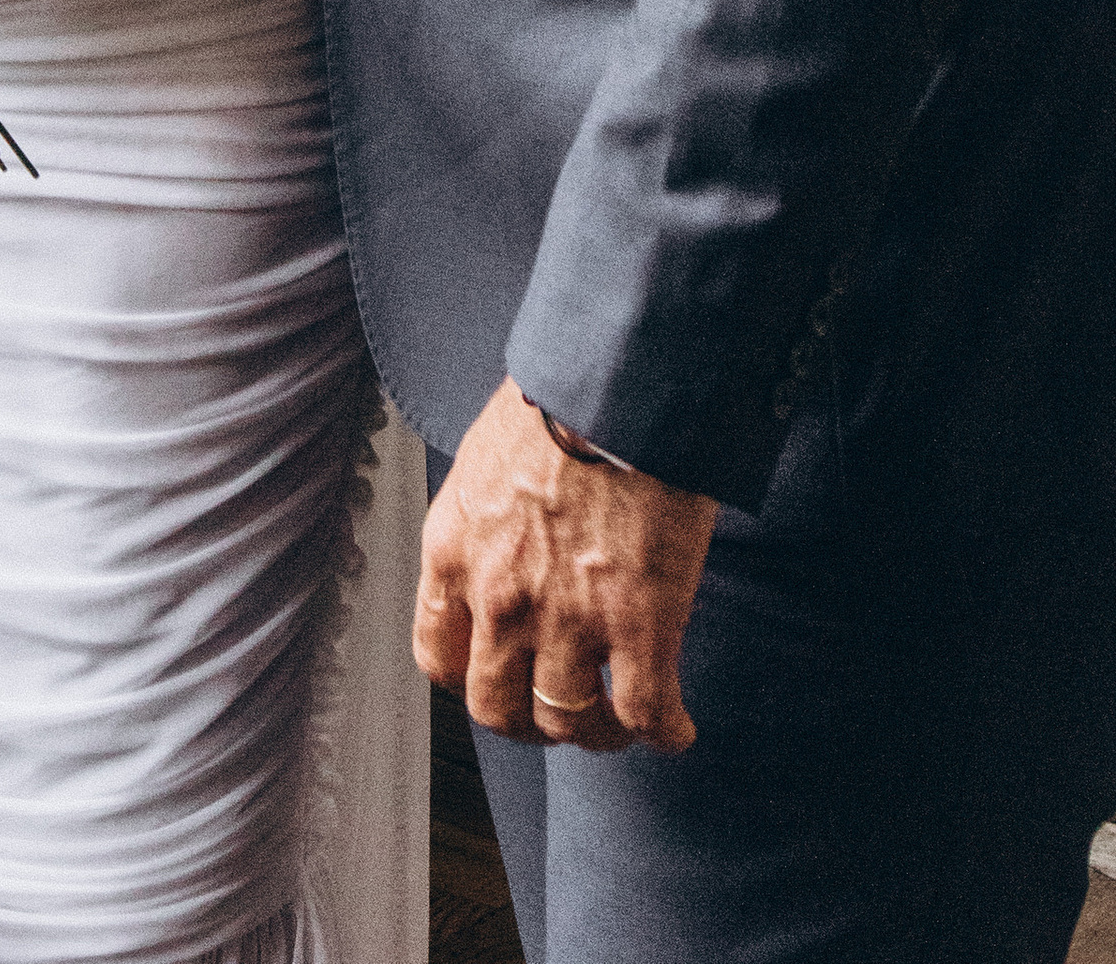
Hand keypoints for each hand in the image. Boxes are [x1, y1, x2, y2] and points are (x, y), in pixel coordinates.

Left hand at [415, 381, 717, 756]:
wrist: (620, 383)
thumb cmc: (559, 400)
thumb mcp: (487, 461)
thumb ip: (486, 522)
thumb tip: (509, 545)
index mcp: (453, 550)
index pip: (439, 655)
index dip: (474, 678)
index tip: (504, 679)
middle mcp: (498, 597)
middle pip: (498, 709)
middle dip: (531, 721)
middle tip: (564, 711)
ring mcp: (567, 618)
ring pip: (569, 724)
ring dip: (598, 732)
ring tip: (623, 720)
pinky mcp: (638, 625)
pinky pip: (646, 714)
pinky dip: (664, 731)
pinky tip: (677, 728)